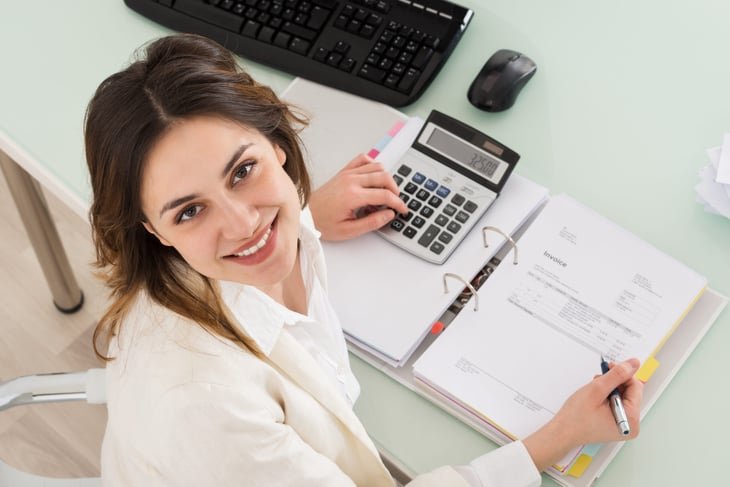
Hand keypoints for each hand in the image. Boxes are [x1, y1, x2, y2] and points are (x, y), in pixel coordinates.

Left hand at [309, 154, 408, 240]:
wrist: (306, 214)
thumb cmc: (323, 223)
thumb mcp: (349, 231)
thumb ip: (372, 223)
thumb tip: (389, 214)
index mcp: (353, 196)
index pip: (385, 195)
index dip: (398, 203)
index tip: (402, 210)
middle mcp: (351, 181)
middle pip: (384, 177)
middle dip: (395, 190)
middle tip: (396, 202)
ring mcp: (347, 174)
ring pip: (377, 166)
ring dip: (387, 178)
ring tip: (386, 192)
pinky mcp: (344, 171)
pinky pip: (363, 159)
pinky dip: (373, 164)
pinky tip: (374, 177)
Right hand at [523, 358, 642, 471]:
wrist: (563, 432)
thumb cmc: (577, 416)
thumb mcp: (597, 390)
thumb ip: (617, 375)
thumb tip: (633, 363)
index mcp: (631, 419)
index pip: (635, 386)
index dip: (622, 374)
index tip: (609, 367)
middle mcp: (632, 425)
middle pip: (631, 392)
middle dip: (616, 382)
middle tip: (599, 379)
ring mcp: (625, 426)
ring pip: (624, 397)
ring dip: (611, 389)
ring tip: (595, 390)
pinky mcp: (617, 424)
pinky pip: (619, 404)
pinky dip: (608, 397)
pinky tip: (597, 397)